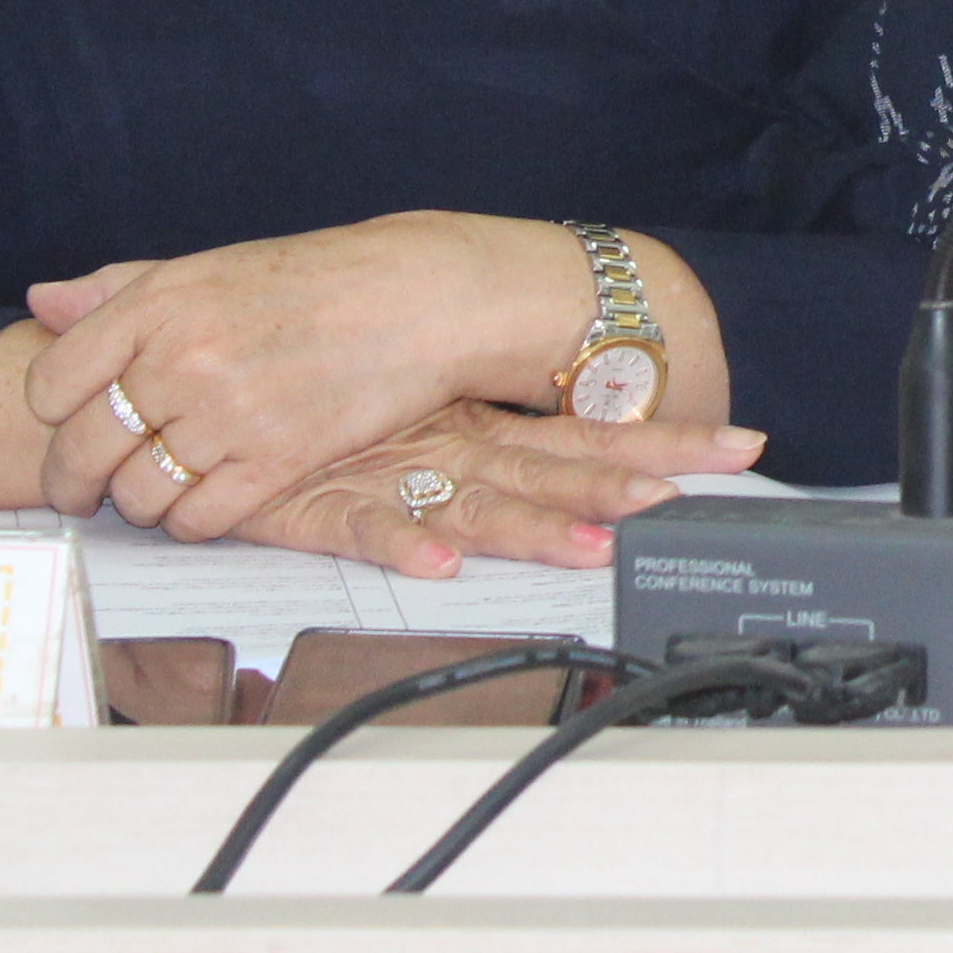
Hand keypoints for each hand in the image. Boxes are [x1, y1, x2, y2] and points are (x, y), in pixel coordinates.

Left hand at [20, 213, 592, 537]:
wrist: (418, 299)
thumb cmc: (314, 281)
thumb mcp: (211, 268)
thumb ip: (119, 289)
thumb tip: (42, 302)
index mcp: (159, 304)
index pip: (51, 383)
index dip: (52, 415)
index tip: (69, 424)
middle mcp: (183, 359)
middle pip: (80, 450)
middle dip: (72, 482)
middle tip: (85, 490)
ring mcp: (228, 414)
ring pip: (135, 495)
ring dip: (138, 503)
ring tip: (158, 488)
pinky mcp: (275, 461)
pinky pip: (196, 521)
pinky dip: (191, 521)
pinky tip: (207, 498)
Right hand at [219, 399, 763, 578]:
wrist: (212, 389)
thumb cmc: (322, 411)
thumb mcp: (416, 418)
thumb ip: (487, 445)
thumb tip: (575, 469)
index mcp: (477, 427)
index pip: (590, 432)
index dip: (666, 441)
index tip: (740, 449)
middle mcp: (448, 447)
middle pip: (554, 468)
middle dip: (629, 481)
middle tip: (691, 494)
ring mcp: (387, 474)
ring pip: (475, 505)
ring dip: (535, 528)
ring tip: (594, 543)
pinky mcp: (318, 502)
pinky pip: (362, 530)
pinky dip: (399, 547)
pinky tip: (436, 563)